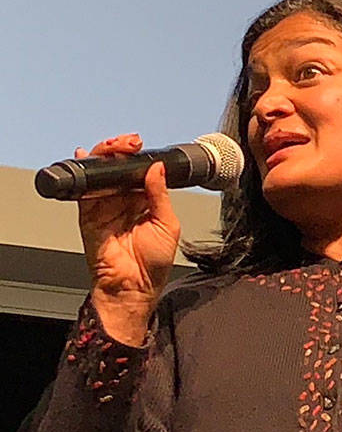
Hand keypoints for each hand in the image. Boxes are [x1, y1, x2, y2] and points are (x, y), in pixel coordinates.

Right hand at [76, 133, 181, 344]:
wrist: (133, 287)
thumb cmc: (153, 264)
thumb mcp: (168, 225)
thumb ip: (160, 195)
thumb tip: (156, 167)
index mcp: (146, 203)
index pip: (140, 172)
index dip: (138, 157)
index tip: (140, 145)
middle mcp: (125, 202)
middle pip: (118, 169)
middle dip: (120, 151)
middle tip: (127, 143)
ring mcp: (105, 207)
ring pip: (102, 174)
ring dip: (104, 157)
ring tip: (112, 147)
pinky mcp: (88, 215)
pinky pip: (84, 190)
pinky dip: (85, 174)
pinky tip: (85, 157)